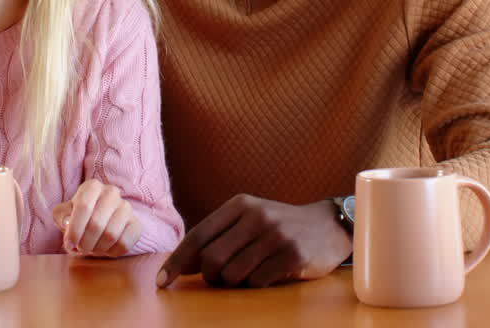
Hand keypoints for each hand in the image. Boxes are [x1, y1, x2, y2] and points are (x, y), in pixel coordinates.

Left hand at [51, 180, 141, 257]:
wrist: (100, 222)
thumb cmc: (79, 218)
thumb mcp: (64, 214)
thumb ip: (61, 216)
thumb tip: (67, 222)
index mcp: (92, 186)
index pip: (84, 207)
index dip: (74, 229)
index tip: (69, 244)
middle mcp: (111, 192)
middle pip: (96, 224)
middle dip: (84, 242)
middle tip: (80, 249)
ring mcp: (126, 207)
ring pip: (111, 235)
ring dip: (97, 248)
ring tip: (91, 249)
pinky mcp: (136, 224)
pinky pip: (124, 243)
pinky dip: (111, 252)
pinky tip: (104, 249)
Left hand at [156, 195, 350, 288]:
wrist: (328, 226)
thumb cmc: (279, 227)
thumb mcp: (249, 221)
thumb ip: (218, 238)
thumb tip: (181, 266)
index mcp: (240, 205)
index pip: (198, 236)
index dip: (176, 262)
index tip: (161, 282)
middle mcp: (257, 216)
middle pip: (211, 259)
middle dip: (210, 276)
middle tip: (221, 278)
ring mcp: (276, 235)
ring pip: (233, 274)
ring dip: (234, 283)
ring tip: (248, 273)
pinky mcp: (293, 255)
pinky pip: (258, 282)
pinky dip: (256, 284)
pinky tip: (268, 274)